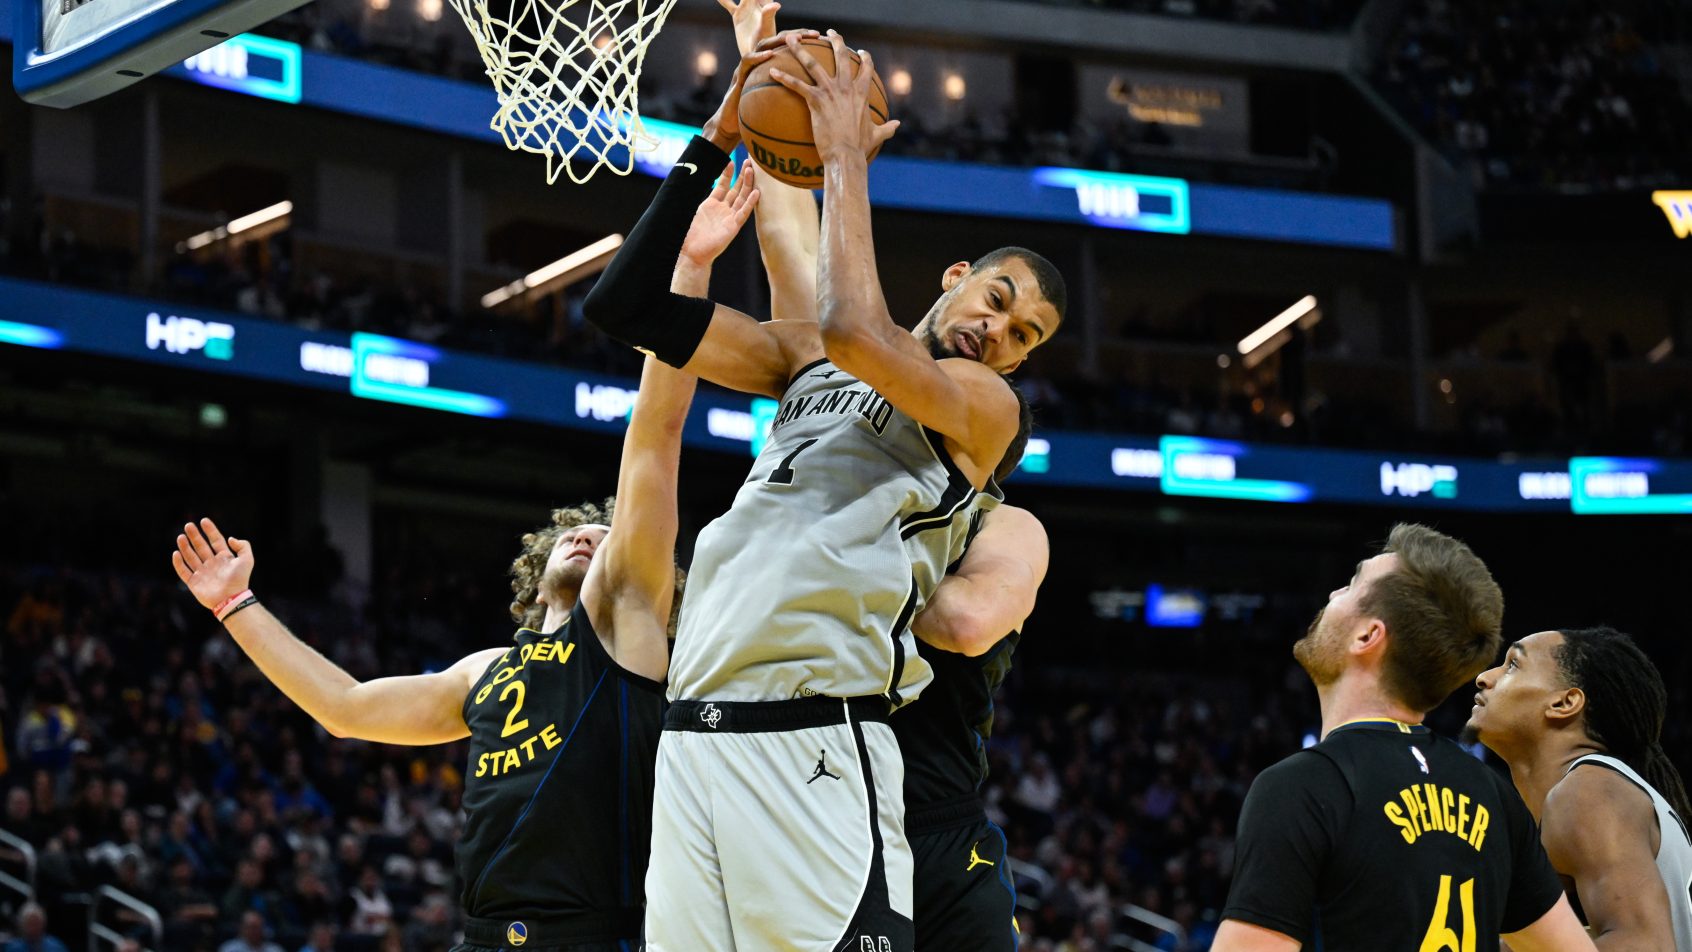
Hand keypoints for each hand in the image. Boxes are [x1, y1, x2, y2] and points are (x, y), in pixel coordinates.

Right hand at [172, 518, 254, 611]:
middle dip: (195, 536)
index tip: (203, 520)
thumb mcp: (247, 559)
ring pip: (191, 557)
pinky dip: (179, 563)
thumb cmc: (240, 579)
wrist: (231, 598)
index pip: (216, 541)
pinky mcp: (194, 583)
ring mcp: (202, 573)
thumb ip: (242, 546)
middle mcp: (212, 564)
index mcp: (224, 558)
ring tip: (181, 536)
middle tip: (188, 525)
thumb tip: (230, 538)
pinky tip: (176, 553)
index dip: (210, 530)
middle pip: (201, 547)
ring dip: (185, 547)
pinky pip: (184, 571)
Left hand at [679, 161, 761, 267]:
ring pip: (741, 198)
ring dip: (747, 184)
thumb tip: (679, 183)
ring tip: (752, 170)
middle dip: (742, 175)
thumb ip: (687, 199)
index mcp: (711, 205)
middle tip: (749, 161)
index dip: (727, 174)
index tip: (731, 161)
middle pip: (735, 189)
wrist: (690, 254)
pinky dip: (750, 203)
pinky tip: (756, 192)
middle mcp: (722, 210)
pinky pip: (743, 213)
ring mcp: (729, 218)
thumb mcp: (687, 213)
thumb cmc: (687, 237)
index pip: (722, 185)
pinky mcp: (733, 227)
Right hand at [700, 28, 817, 152]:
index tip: (827, 43)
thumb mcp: (781, 110)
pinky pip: (747, 61)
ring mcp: (750, 67)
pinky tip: (770, 55)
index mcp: (774, 69)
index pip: (792, 49)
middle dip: (798, 34)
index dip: (808, 43)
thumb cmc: (758, 120)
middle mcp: (762, 63)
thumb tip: (824, 108)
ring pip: (763, 44)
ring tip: (794, 39)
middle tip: (815, 34)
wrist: (732, 127)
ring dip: (779, 40)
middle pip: (780, 41)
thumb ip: (797, 102)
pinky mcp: (738, 75)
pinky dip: (758, 56)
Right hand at [718, 0, 779, 56]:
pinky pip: (729, 4)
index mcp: (766, 5)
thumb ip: (768, 15)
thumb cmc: (763, 44)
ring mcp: (746, 10)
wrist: (754, 56)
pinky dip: (723, 0)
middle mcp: (756, 6)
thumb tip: (777, 4)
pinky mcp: (738, 16)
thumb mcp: (765, 28)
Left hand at [770, 31, 897, 165]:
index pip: (866, 68)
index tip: (860, 51)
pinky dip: (784, 77)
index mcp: (861, 92)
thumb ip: (887, 128)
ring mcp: (830, 91)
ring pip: (813, 64)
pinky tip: (772, 71)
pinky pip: (796, 85)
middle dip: (835, 41)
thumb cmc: (860, 148)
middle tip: (829, 33)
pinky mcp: (815, 100)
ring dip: (801, 49)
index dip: (864, 57)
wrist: (845, 155)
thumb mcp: (876, 134)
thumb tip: (897, 125)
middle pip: (840, 56)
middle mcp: (846, 86)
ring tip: (792, 38)